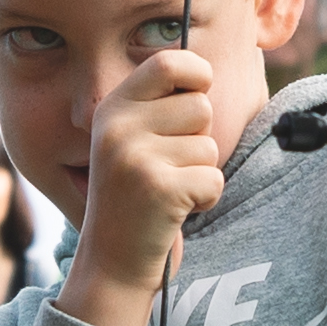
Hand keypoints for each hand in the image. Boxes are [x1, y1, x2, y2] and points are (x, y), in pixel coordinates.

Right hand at [51, 45, 235, 325]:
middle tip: (170, 169)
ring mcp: (135, 158)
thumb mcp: (132, 143)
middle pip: (200, 107)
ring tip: (169, 192)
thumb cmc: (134, 200)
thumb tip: (208, 72)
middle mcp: (118, 128)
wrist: (111, 264)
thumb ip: (161, 108)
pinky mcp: (159, 189)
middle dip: (199, 140)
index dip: (197, 74)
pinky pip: (214, 178)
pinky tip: (176, 211)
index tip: (198, 94)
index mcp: (112, 109)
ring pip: (209, 145)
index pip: (168, 61)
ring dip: (201, 173)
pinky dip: (206, 199)